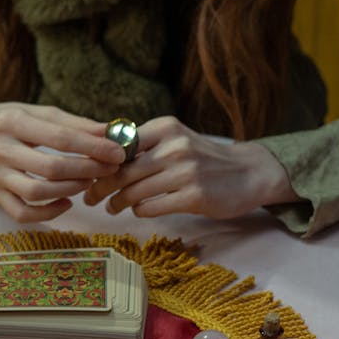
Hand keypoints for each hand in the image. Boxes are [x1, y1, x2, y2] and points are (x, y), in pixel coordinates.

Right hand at [0, 103, 126, 221]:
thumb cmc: (9, 121)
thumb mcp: (38, 112)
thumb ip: (74, 123)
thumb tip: (111, 132)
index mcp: (12, 122)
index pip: (60, 138)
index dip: (93, 147)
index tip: (117, 152)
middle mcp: (0, 149)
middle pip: (50, 168)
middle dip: (86, 170)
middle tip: (109, 168)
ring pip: (36, 192)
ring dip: (70, 190)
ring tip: (88, 182)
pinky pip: (22, 213)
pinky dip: (48, 213)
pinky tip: (66, 203)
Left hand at [82, 116, 296, 218]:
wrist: (249, 173)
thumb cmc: (205, 159)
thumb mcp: (177, 139)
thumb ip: (146, 145)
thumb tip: (102, 158)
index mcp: (166, 128)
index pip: (119, 145)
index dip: (99, 163)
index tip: (89, 174)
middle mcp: (174, 146)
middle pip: (122, 171)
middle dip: (100, 186)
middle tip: (90, 197)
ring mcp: (185, 172)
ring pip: (133, 191)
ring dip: (116, 202)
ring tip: (111, 207)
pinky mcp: (194, 197)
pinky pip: (151, 207)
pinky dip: (139, 211)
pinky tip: (139, 210)